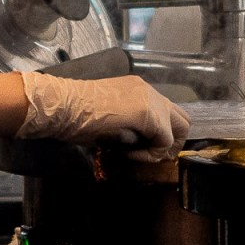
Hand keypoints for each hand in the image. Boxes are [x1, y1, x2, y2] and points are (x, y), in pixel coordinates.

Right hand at [15, 72, 190, 161]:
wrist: (63, 106)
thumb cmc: (73, 113)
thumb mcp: (107, 115)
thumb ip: (126, 123)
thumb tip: (133, 143)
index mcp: (138, 89)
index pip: (165, 111)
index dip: (161, 134)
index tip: (143, 149)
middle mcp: (148, 90)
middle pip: (181, 118)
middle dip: (173, 142)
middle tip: (153, 156)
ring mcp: (150, 100)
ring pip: (180, 128)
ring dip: (163, 147)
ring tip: (140, 156)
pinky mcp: (148, 114)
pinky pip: (165, 140)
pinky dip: (152, 153)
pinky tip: (130, 154)